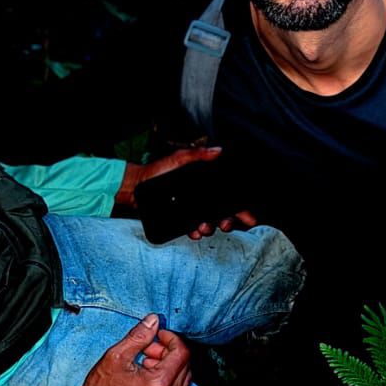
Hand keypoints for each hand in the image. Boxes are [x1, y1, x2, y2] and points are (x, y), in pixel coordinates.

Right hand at [51, 314, 191, 385]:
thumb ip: (139, 336)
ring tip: (145, 363)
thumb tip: (154, 321)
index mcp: (158, 385)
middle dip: (169, 351)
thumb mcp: (116, 356)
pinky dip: (167, 380)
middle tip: (148, 348)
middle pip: (185, 365)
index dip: (171, 338)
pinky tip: (147, 377)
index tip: (158, 334)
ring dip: (169, 365)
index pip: (182, 353)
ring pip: (183, 378)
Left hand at [114, 145, 258, 239]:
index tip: (247, 216)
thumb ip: (198, 155)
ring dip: (210, 228)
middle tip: (225, 223)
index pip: (227, 198)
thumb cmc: (158, 170)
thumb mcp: (179, 159)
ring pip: (209, 225)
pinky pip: (192, 231)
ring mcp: (192, 211)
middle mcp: (201, 200)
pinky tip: (194, 231)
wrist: (138, 185)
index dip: (240, 208)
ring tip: (204, 227)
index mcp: (205, 186)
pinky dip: (195, 233)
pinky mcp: (181, 221)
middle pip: (222, 214)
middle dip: (227, 221)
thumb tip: (217, 151)